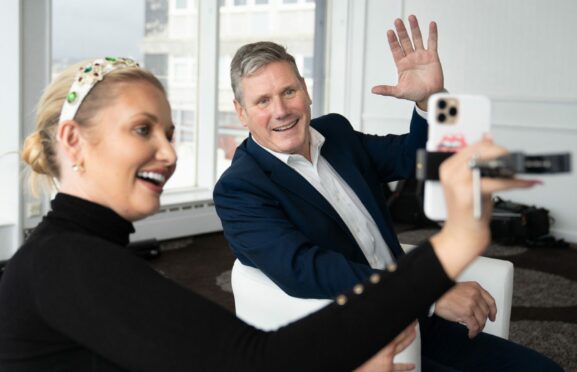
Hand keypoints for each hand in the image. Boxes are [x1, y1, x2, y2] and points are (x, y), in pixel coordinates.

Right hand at [354, 321, 416, 371]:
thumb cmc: (359, 363)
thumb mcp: (363, 346)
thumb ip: (368, 335)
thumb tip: (364, 326)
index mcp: (382, 344)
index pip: (396, 330)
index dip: (404, 323)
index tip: (408, 317)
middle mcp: (387, 351)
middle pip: (401, 337)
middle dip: (409, 329)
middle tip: (414, 322)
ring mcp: (389, 360)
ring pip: (401, 348)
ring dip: (408, 341)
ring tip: (414, 334)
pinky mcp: (388, 369)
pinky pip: (399, 367)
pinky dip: (406, 366)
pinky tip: (412, 365)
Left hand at [371, 15, 443, 110]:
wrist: (430, 96)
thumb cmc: (415, 93)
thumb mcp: (399, 92)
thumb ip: (386, 90)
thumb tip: (373, 90)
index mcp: (402, 64)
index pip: (396, 49)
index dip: (393, 41)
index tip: (389, 32)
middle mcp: (411, 58)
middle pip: (405, 41)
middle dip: (401, 31)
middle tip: (397, 21)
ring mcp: (421, 56)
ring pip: (417, 39)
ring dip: (414, 28)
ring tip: (411, 17)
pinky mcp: (432, 56)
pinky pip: (432, 42)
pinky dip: (432, 33)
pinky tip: (431, 24)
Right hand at [430, 137, 540, 278]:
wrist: (461, 235)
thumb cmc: (466, 212)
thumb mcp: (469, 183)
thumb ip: (477, 163)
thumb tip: (488, 139)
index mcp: (447, 168)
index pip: (473, 145)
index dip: (492, 146)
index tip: (504, 153)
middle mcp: (450, 173)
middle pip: (481, 150)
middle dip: (502, 154)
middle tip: (513, 163)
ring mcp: (458, 182)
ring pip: (490, 163)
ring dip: (510, 167)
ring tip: (519, 174)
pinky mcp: (470, 193)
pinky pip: (498, 182)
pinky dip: (516, 182)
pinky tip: (526, 183)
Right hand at [435, 282, 496, 337]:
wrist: (434, 294)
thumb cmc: (443, 292)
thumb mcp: (461, 288)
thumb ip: (471, 295)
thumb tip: (476, 309)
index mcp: (475, 287)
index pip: (490, 301)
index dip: (493, 311)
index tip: (492, 316)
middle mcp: (475, 295)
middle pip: (485, 312)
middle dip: (483, 321)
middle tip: (478, 325)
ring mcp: (471, 304)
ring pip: (481, 320)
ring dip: (478, 328)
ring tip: (474, 331)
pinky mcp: (466, 313)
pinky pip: (474, 326)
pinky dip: (473, 332)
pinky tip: (470, 334)